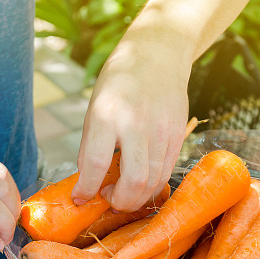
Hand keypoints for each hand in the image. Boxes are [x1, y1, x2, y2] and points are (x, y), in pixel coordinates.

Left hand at [71, 31, 190, 211]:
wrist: (158, 56)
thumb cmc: (119, 83)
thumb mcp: (95, 109)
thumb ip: (91, 147)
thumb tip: (87, 183)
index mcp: (107, 115)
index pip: (96, 163)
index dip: (87, 189)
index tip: (81, 199)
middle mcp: (137, 124)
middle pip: (134, 181)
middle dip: (119, 202)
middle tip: (108, 199)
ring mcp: (162, 131)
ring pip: (153, 182)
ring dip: (136, 198)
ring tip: (123, 192)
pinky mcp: (179, 135)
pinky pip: (166, 172)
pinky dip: (151, 185)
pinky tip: (139, 181)